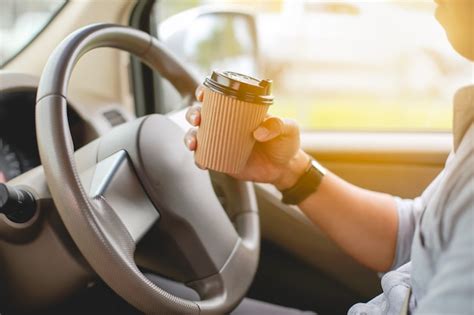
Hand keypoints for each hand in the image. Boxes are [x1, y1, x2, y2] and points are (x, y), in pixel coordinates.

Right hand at [184, 86, 309, 189]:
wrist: (284, 169)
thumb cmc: (286, 144)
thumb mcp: (288, 130)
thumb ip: (278, 125)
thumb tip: (258, 131)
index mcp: (240, 111)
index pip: (218, 97)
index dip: (205, 92)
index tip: (202, 95)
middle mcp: (226, 124)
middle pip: (202, 114)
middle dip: (193, 114)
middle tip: (197, 119)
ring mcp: (221, 141)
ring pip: (197, 135)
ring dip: (190, 136)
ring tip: (194, 142)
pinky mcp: (220, 158)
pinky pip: (204, 157)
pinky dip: (198, 158)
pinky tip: (200, 161)